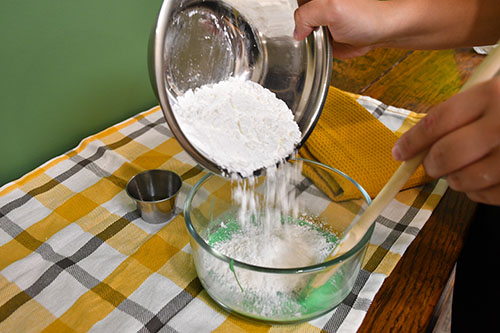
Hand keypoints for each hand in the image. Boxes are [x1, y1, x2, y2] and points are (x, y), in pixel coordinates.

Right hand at [293, 0, 499, 57]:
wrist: (394, 29)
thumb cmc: (372, 16)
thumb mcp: (331, 9)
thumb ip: (306, 15)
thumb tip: (296, 31)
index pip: (296, 5)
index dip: (297, 15)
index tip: (306, 28)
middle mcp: (324, 4)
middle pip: (300, 15)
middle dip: (304, 26)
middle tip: (317, 32)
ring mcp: (328, 16)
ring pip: (308, 30)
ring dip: (313, 38)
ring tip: (329, 38)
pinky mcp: (334, 30)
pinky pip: (320, 41)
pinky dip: (323, 47)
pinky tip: (333, 45)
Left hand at [392, 77, 499, 205]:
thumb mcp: (499, 89)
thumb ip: (468, 109)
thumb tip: (425, 139)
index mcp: (494, 94)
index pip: (437, 122)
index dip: (412, 141)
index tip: (399, 153)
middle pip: (447, 155)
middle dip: (431, 164)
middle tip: (431, 164)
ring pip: (466, 180)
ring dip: (455, 180)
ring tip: (458, 173)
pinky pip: (490, 195)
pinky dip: (478, 193)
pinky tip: (481, 182)